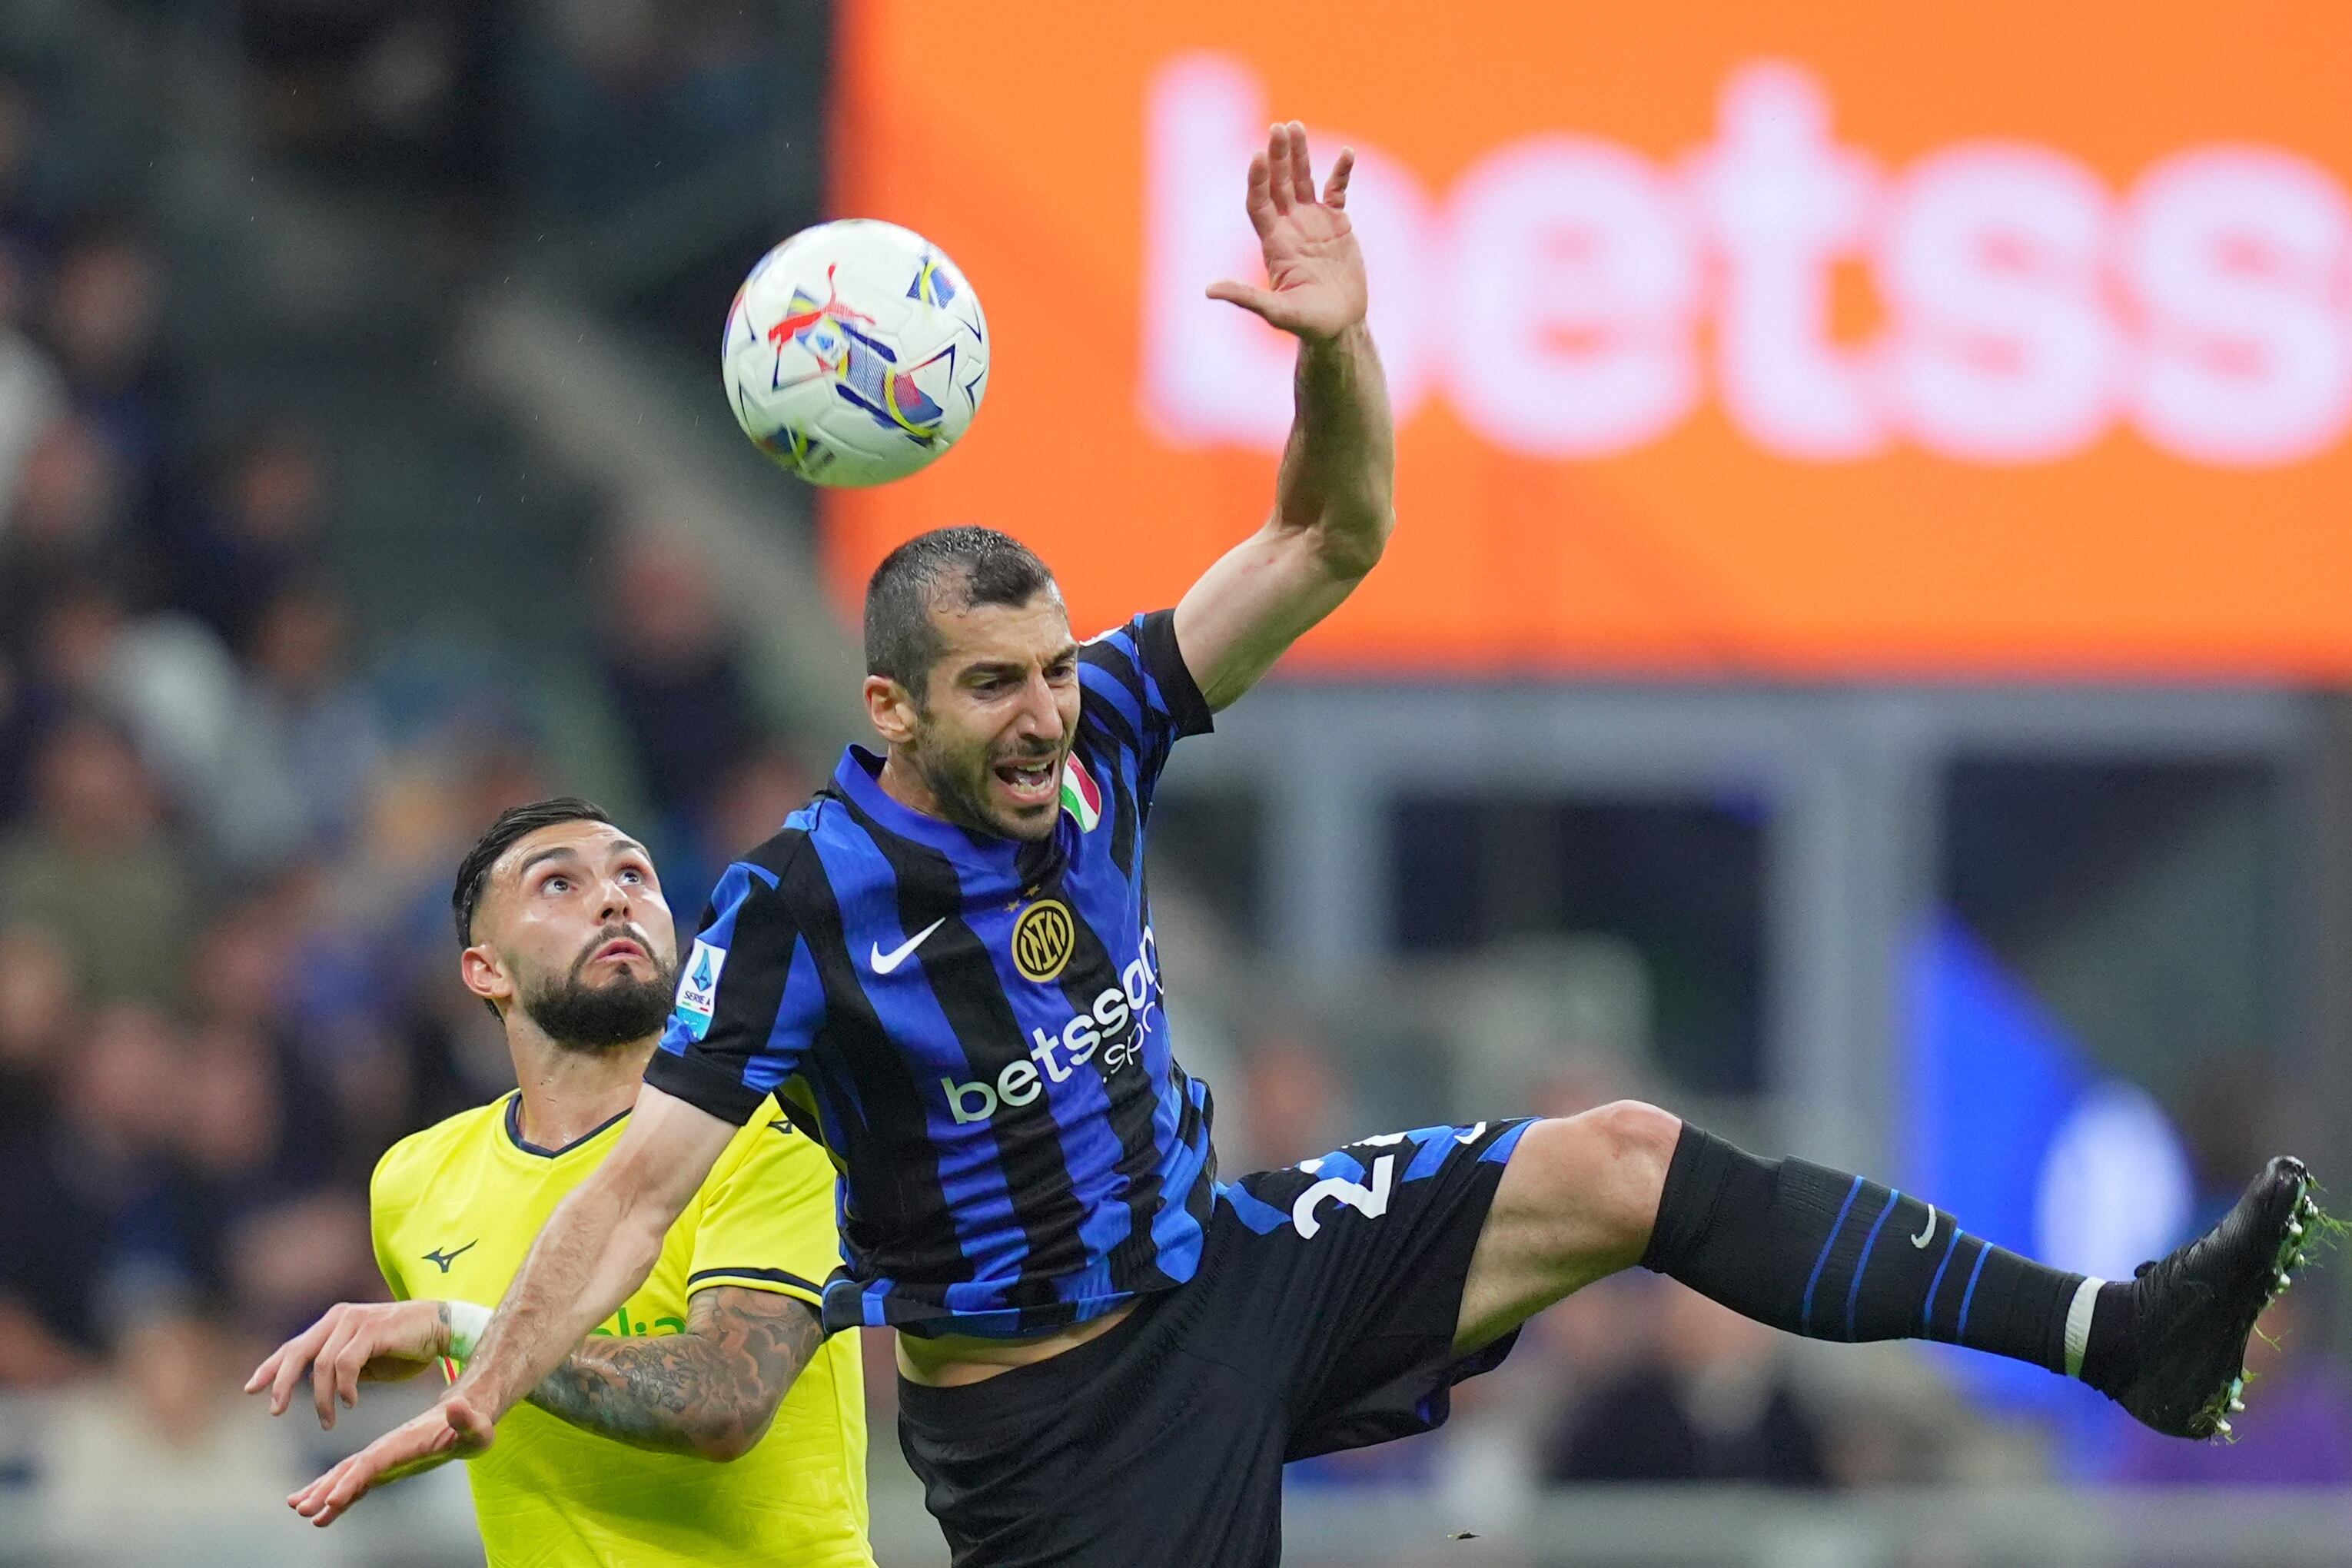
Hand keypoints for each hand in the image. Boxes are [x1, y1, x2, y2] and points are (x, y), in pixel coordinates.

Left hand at [245, 1299, 449, 1429]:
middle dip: (282, 1384)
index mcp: (334, 1324)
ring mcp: (356, 1321)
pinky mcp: (373, 1329)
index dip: (271, 1367)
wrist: (443, 1328)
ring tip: (328, 1421)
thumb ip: (340, 1369)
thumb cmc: (405, 1347)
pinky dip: (344, 1388)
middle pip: (297, 1352)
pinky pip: (346, 1364)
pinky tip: (350, 1403)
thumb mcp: (365, 1361)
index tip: (251, 1389)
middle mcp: (339, 1318)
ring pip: (322, 1365)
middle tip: (276, 1411)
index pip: (293, 1346)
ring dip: (322, 1399)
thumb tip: (316, 1388)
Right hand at [288, 1392, 496, 1526]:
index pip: (373, 1463)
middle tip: (301, 1509)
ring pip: (346, 1475)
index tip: (333, 1499)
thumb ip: (468, 1418)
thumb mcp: (477, 1424)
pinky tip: (319, 1508)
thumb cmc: (472, 1425)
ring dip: (323, 1491)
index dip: (353, 1481)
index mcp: (403, 1442)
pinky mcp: (383, 1466)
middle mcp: (386, 1449)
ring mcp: (382, 1458)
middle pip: (351, 1470)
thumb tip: (457, 1405)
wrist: (465, 1415)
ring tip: (298, 1508)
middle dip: (326, 1489)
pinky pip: (354, 1481)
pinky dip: (335, 1493)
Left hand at [1207, 121, 1365, 343]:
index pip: (1259, 202)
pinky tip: (1346, 153)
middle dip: (1278, 156)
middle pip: (1279, 183)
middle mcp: (1289, 227)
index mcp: (1273, 243)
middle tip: (1279, 128)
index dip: (1257, 180)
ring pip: (1303, 180)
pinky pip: (1337, 190)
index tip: (1258, 156)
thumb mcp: (1276, 312)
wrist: (1339, 326)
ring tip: (1295, 126)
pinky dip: (1341, 172)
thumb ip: (1245, 298)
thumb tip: (1209, 291)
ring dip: (1299, 154)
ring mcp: (1313, 222)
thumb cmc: (1307, 323)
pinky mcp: (1337, 223)